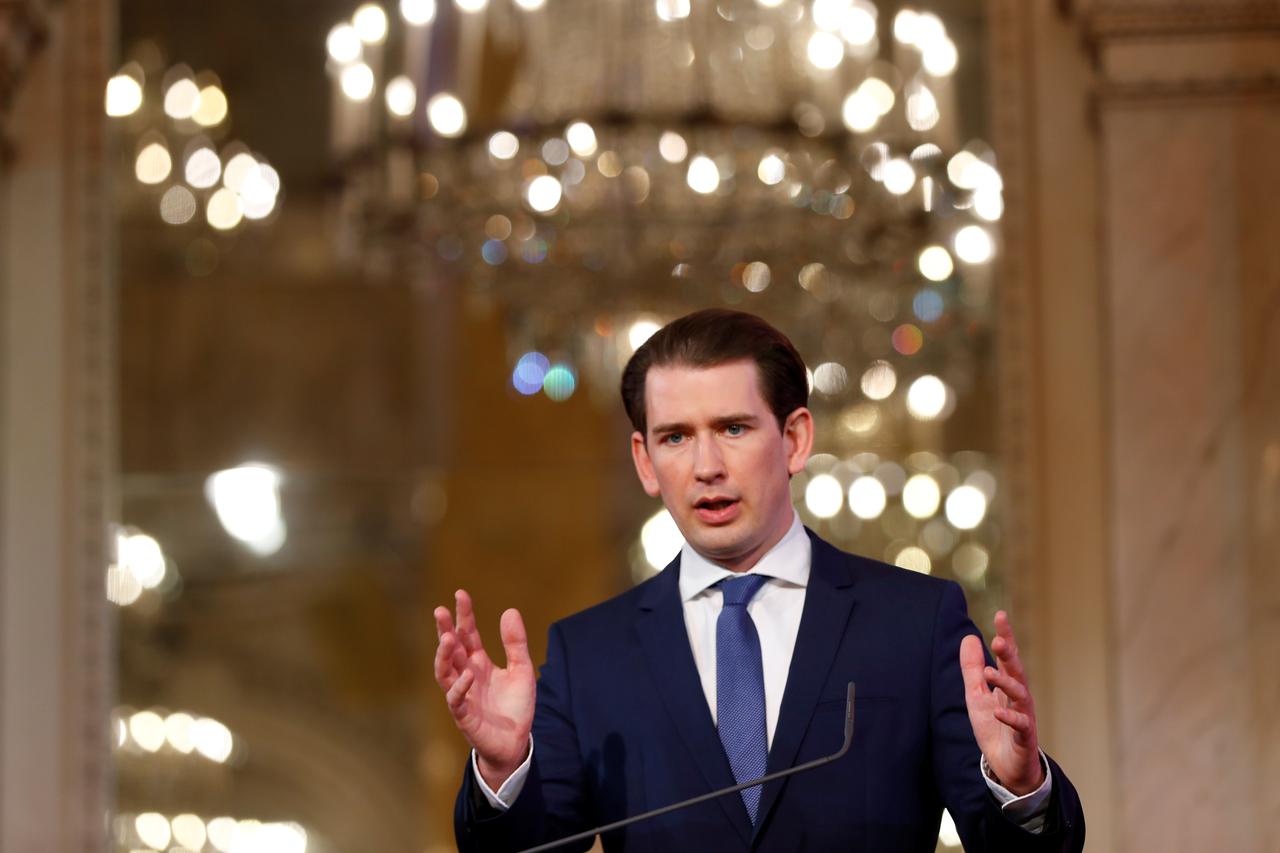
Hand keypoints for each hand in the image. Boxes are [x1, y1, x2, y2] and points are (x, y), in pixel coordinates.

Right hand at [434, 589, 534, 789]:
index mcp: (479, 662)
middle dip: (445, 630)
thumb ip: (516, 643)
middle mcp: (467, 675)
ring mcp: (463, 695)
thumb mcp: (522, 670)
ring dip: (444, 655)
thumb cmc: (515, 707)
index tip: (460, 593)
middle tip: (440, 610)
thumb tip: (510, 610)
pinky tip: (467, 673)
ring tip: (447, 637)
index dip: (464, 615)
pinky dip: (460, 686)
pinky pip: (456, 699)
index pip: (467, 634)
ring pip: (445, 672)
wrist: (516, 743)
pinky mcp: (464, 715)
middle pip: (451, 649)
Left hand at [959, 611, 1044, 795]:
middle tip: (999, 639)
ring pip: (1021, 695)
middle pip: (1017, 670)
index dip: (1006, 635)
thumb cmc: (994, 728)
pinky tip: (999, 712)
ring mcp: (1024, 716)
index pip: (1008, 656)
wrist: (1006, 766)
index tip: (1001, 614)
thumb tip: (969, 638)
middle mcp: (1019, 697)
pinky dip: (1010, 718)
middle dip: (1010, 654)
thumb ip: (972, 669)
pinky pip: (1020, 725)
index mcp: (1007, 684)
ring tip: (990, 673)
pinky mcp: (1024, 737)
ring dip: (1006, 683)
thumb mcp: (976, 696)